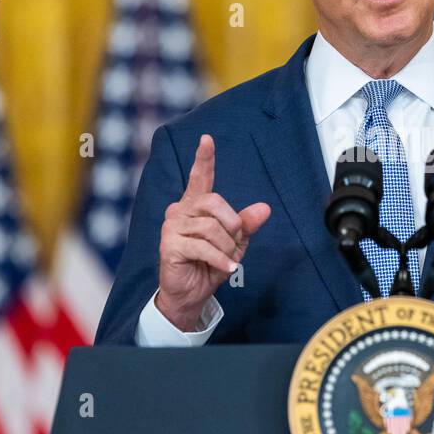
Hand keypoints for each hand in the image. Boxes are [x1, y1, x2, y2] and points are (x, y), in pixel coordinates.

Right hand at [155, 134, 270, 331]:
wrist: (191, 294)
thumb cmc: (210, 265)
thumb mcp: (234, 244)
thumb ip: (246, 225)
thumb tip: (264, 208)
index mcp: (195, 206)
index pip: (200, 177)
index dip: (204, 159)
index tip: (207, 139)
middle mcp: (180, 211)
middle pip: (214, 202)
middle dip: (232, 224)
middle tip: (234, 244)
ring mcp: (172, 227)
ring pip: (210, 227)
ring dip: (226, 248)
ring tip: (225, 260)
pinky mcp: (169, 245)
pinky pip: (202, 246)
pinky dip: (220, 259)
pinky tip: (227, 269)